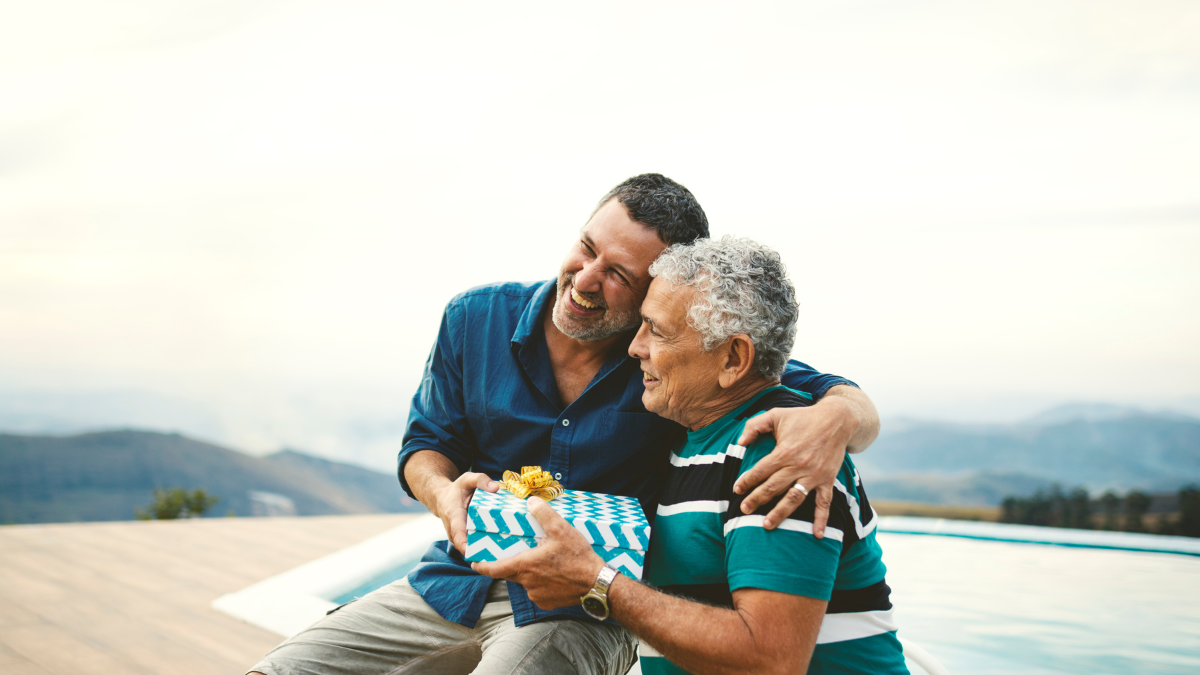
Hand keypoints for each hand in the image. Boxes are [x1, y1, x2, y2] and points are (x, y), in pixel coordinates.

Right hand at [434, 472, 498, 554]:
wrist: (443, 499)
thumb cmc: (457, 490)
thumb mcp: (467, 479)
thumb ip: (480, 480)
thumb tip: (495, 488)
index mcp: (454, 517)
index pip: (458, 536)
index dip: (467, 547)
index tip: (479, 554)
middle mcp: (455, 531)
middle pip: (468, 546)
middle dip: (483, 551)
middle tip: (502, 551)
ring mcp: (460, 537)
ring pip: (472, 548)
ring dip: (486, 551)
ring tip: (505, 550)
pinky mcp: (465, 538)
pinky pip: (475, 545)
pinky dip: (486, 546)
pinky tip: (502, 545)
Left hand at [471, 497, 604, 609]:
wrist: (597, 584)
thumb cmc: (578, 558)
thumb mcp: (561, 530)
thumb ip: (543, 513)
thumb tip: (531, 501)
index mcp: (525, 566)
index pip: (494, 569)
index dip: (482, 566)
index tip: (474, 563)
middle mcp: (527, 583)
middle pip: (510, 574)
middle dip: (511, 564)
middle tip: (518, 553)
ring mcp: (537, 595)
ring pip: (526, 582)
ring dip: (530, 573)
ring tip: (544, 562)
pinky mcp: (547, 603)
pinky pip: (538, 592)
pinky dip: (542, 583)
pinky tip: (554, 574)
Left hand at [734, 398, 855, 536]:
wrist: (837, 419)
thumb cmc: (803, 417)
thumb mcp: (776, 414)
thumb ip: (754, 426)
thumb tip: (740, 442)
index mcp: (784, 452)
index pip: (760, 470)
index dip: (747, 481)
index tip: (736, 489)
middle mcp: (798, 466)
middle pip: (773, 488)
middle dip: (756, 500)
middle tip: (743, 510)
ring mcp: (813, 476)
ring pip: (794, 499)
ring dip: (780, 513)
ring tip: (766, 525)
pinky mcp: (827, 480)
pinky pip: (824, 503)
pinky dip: (821, 519)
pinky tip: (816, 535)